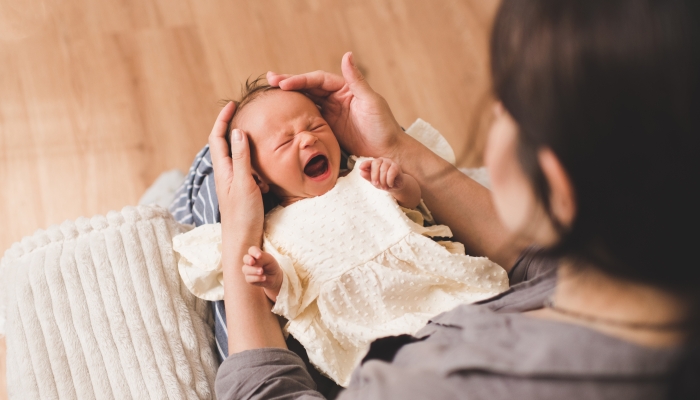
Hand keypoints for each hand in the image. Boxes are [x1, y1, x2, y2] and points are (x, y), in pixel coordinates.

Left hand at [209, 103, 263, 245]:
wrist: (242, 241)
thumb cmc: (243, 215)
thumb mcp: (245, 183)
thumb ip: (242, 157)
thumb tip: (238, 131)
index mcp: (223, 169)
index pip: (218, 137)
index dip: (223, 119)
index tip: (233, 104)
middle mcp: (226, 174)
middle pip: (224, 143)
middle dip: (231, 126)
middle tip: (245, 113)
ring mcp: (233, 182)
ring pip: (235, 156)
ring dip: (243, 143)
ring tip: (256, 134)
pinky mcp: (242, 191)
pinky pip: (246, 168)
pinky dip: (253, 160)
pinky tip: (265, 164)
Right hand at [242, 246, 282, 300]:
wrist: (274, 277)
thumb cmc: (271, 265)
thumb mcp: (269, 260)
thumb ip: (262, 258)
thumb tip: (253, 262)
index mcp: (255, 254)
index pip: (252, 250)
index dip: (254, 252)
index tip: (259, 256)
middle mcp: (249, 261)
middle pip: (245, 258)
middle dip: (248, 260)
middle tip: (253, 262)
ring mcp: (248, 270)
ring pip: (245, 269)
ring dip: (253, 270)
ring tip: (261, 271)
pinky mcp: (249, 279)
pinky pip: (248, 278)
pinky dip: (257, 278)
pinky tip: (264, 278)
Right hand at [267, 52, 405, 160]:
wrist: (387, 151)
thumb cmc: (383, 126)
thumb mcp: (371, 101)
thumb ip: (357, 80)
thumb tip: (347, 55)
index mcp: (345, 88)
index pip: (318, 80)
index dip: (300, 80)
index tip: (283, 82)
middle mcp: (336, 98)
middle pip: (308, 87)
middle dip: (289, 83)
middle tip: (269, 80)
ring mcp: (331, 113)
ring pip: (306, 101)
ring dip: (290, 97)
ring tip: (271, 93)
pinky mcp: (328, 128)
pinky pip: (308, 118)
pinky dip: (296, 114)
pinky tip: (283, 114)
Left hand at [358, 158, 404, 189]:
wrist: (395, 186)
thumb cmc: (383, 182)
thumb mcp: (374, 182)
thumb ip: (368, 177)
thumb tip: (361, 172)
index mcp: (375, 163)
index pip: (369, 162)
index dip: (365, 164)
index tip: (360, 168)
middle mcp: (382, 160)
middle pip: (376, 163)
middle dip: (374, 175)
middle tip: (375, 184)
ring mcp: (389, 162)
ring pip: (384, 169)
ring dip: (383, 180)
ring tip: (384, 187)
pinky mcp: (396, 166)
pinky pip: (391, 172)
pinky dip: (389, 180)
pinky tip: (390, 184)